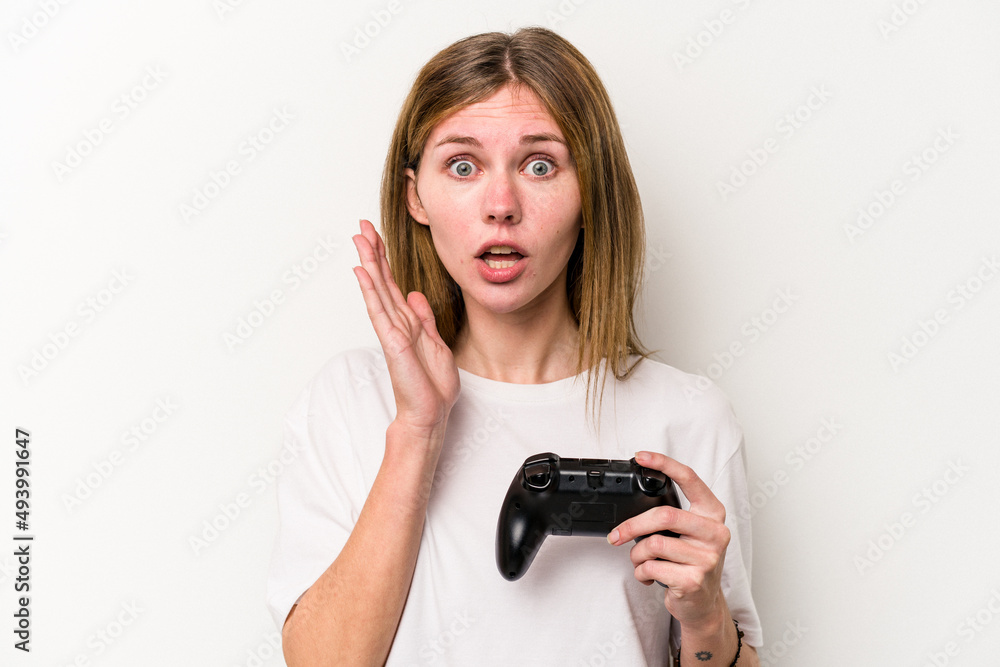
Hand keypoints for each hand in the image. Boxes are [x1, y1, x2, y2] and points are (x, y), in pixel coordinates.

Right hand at [352, 219, 459, 435]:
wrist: (430, 414)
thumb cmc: (433, 386)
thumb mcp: (436, 343)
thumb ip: (425, 319)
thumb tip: (415, 295)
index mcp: (409, 322)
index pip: (393, 284)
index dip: (385, 259)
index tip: (376, 236)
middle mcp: (397, 323)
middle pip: (381, 280)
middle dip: (373, 252)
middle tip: (361, 226)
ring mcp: (392, 331)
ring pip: (377, 289)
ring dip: (368, 262)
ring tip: (359, 238)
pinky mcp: (392, 341)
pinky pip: (378, 310)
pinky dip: (370, 290)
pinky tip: (362, 271)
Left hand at [607, 450, 730, 628]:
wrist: (703, 604)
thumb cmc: (691, 563)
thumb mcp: (690, 534)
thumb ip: (673, 517)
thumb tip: (633, 508)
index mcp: (713, 513)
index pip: (690, 478)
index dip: (664, 463)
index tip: (641, 456)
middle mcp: (715, 532)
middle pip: (664, 515)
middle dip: (632, 526)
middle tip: (615, 536)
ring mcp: (707, 557)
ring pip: (654, 544)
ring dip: (637, 555)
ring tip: (640, 561)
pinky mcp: (694, 580)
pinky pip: (652, 567)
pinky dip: (641, 572)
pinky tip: (648, 576)